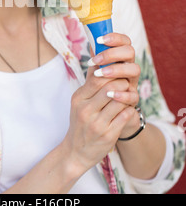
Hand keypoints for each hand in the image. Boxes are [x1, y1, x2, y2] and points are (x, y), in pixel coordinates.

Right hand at [62, 33, 139, 175]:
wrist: (76, 151)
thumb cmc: (80, 121)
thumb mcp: (80, 100)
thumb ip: (90, 79)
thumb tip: (96, 55)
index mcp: (78, 98)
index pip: (97, 78)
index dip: (111, 72)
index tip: (117, 72)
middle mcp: (86, 110)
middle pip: (110, 87)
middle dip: (122, 82)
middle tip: (126, 82)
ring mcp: (97, 124)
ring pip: (119, 101)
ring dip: (127, 96)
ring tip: (128, 94)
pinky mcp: (108, 135)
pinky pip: (125, 116)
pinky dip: (129, 109)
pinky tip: (128, 108)